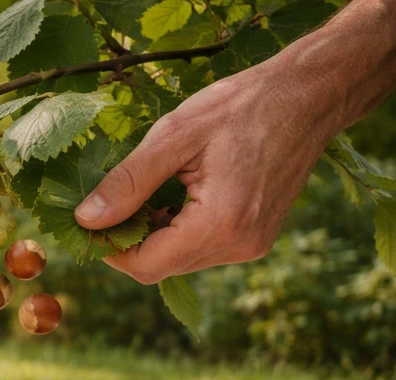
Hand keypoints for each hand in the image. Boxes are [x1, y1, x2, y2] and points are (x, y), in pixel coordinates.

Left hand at [74, 58, 342, 283]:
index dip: (110, 250)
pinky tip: (172, 198)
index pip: (145, 266)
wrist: (309, 96)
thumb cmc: (241, 106)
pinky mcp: (255, 239)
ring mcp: (251, 246)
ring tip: (144, 194)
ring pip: (179, 260)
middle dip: (129, 243)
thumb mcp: (173, 136)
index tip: (87, 223)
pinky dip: (178, 232)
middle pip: (160, 268)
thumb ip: (128, 182)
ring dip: (153, 237)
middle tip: (108, 205)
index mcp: (219, 225)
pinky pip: (201, 249)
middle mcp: (238, 247)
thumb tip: (86, 219)